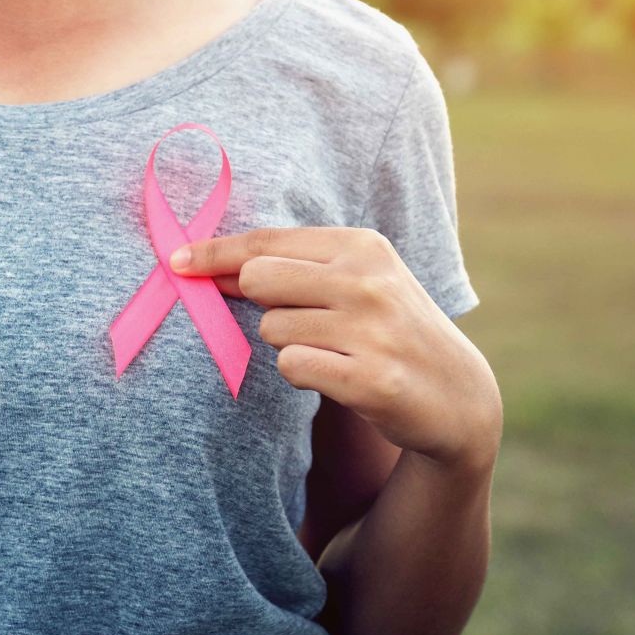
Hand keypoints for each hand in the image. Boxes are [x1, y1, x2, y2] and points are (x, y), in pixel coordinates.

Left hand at [170, 226, 501, 473]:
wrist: (457, 393)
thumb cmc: (386, 328)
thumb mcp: (353, 282)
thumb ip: (290, 269)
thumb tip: (205, 265)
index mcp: (362, 246)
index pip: (266, 241)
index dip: (215, 252)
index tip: (176, 260)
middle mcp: (368, 281)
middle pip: (259, 279)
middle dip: (261, 304)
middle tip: (298, 319)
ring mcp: (372, 329)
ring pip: (273, 329)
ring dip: (288, 344)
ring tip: (333, 350)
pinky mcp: (370, 378)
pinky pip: (292, 367)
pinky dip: (302, 374)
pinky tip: (338, 375)